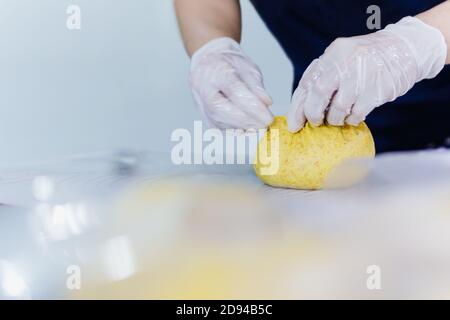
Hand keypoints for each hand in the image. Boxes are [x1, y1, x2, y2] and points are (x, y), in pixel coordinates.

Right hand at [190, 37, 273, 129]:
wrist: (208, 61)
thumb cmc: (228, 63)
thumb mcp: (247, 67)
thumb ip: (256, 86)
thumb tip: (266, 103)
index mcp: (215, 71)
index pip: (235, 92)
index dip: (253, 108)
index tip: (268, 118)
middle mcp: (203, 87)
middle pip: (223, 110)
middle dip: (247, 121)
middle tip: (264, 126)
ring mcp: (200, 102)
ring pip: (219, 121)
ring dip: (241, 128)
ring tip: (257, 128)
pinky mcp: (202, 113)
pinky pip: (217, 127)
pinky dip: (233, 131)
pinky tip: (246, 130)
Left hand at [287, 17, 447, 131]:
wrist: (405, 49)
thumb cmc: (367, 59)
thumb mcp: (342, 56)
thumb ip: (323, 75)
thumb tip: (302, 106)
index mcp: (333, 54)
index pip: (307, 82)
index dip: (297, 107)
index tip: (295, 124)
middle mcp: (346, 62)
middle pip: (318, 94)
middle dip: (313, 114)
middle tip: (316, 122)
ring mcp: (362, 76)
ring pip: (338, 108)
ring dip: (335, 119)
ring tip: (338, 118)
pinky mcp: (377, 91)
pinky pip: (357, 114)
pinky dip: (352, 119)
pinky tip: (353, 116)